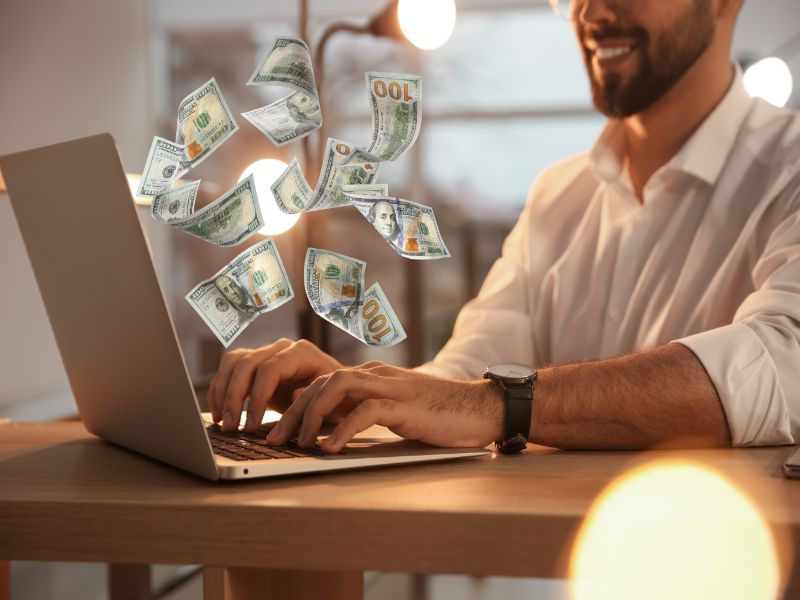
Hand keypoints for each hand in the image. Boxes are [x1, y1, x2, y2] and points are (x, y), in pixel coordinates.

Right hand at [208, 338, 342, 431]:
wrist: (333, 390)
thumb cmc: (334, 396)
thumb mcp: (329, 399)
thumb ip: (311, 397)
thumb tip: (293, 394)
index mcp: (301, 353)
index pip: (270, 369)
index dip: (258, 397)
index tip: (252, 424)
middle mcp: (281, 348)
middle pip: (247, 364)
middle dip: (235, 397)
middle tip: (232, 427)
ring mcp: (266, 352)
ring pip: (233, 363)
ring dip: (223, 393)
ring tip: (224, 423)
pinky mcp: (254, 363)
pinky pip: (229, 369)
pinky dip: (220, 390)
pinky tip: (220, 414)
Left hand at [265, 362, 503, 452]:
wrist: (481, 408)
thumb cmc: (439, 414)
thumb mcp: (393, 411)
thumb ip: (363, 411)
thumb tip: (326, 425)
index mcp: (370, 375)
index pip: (320, 382)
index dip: (293, 405)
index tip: (275, 430)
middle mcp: (376, 375)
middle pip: (320, 382)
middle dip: (292, 411)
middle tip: (273, 440)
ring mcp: (391, 387)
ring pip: (337, 387)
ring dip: (312, 415)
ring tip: (300, 444)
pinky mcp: (406, 405)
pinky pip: (366, 411)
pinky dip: (343, 429)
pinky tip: (330, 449)